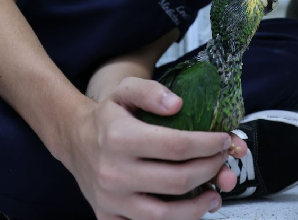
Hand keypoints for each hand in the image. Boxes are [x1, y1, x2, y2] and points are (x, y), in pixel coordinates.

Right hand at [59, 77, 247, 219]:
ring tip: (215, 194)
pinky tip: (187, 209)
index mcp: (120, 138)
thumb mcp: (125, 91)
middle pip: (178, 180)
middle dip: (210, 170)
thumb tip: (177, 104)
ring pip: (165, 214)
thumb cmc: (107, 118)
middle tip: (222, 160)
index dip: (208, 145)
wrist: (75, 141)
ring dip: (198, 206)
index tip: (223, 140)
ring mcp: (110, 200)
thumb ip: (150, 91)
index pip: (177, 146)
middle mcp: (114, 172)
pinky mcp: (108, 217)